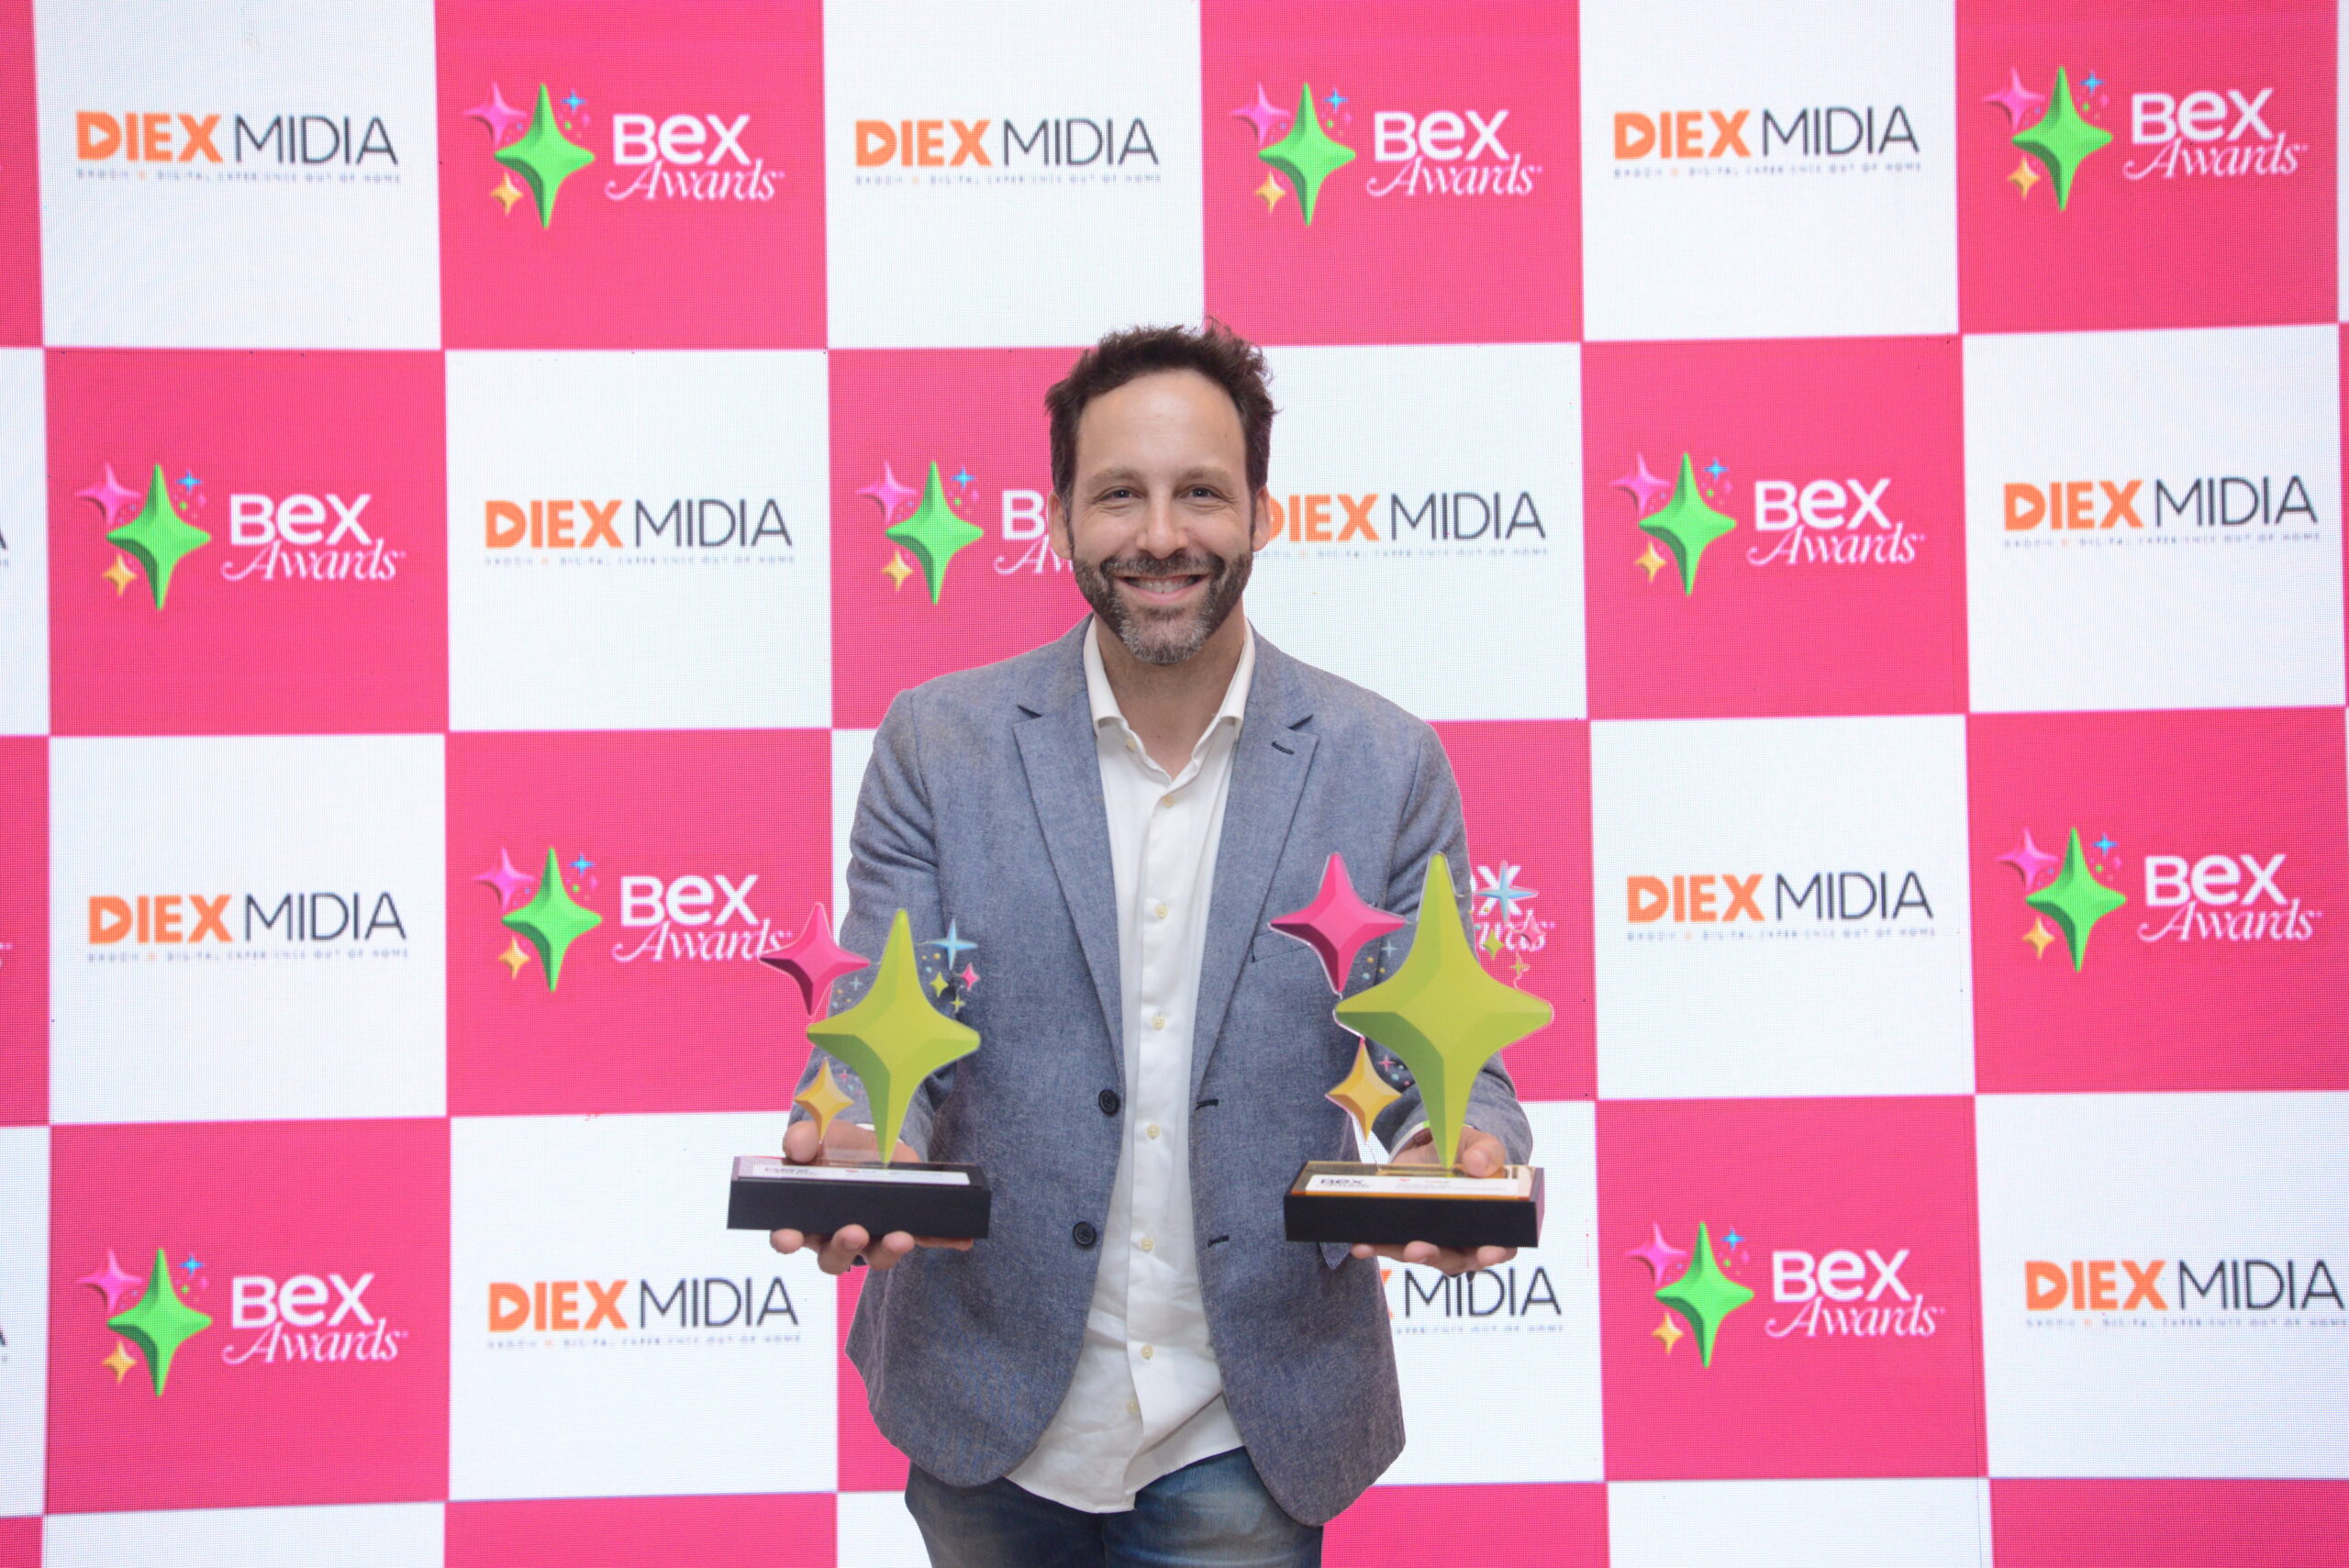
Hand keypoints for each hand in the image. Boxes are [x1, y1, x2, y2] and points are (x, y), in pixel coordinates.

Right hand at [766, 1118, 974, 1274]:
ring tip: (902, 1236)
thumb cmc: (838, 1146)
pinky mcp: (907, 1227)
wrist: (875, 1142)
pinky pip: (925, 1240)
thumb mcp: (820, 1134)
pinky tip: (960, 1240)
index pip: (789, 1236)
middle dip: (843, 1248)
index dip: (786, 1239)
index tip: (789, 1237)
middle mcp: (836, 1235)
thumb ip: (804, 1136)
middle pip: (834, 1258)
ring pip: (877, 1257)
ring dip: (889, 1251)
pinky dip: (942, 1241)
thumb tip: (797, 1148)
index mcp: (806, 1215)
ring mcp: (874, 1236)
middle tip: (854, 1233)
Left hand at [1348, 1127, 1517, 1277]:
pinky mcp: (1408, 1233)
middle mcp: (1465, 1240)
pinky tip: (1361, 1244)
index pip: (1502, 1246)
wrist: (1435, 1148)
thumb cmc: (1468, 1152)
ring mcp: (1435, 1239)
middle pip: (1454, 1259)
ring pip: (1420, 1255)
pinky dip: (1377, 1245)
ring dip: (1399, 1253)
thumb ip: (1486, 1151)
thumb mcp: (1479, 1144)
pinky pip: (1393, 1245)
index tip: (1485, 1254)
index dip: (1495, 1252)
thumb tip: (1477, 1164)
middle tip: (1418, 1250)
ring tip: (1378, 1246)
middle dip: (1434, 1256)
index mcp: (1493, 1223)